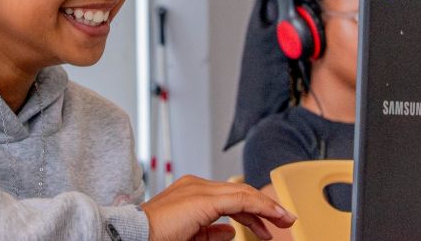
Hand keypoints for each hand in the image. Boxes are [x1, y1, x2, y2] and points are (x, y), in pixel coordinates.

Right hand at [140, 175, 295, 240]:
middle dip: (264, 207)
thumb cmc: (157, 237)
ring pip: (243, 194)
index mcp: (192, 192)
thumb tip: (230, 232)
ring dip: (267, 207)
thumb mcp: (190, 236)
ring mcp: (200, 189)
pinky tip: (273, 216)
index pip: (230, 197)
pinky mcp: (204, 198)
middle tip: (285, 220)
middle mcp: (196, 185)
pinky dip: (260, 207)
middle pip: (239, 193)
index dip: (252, 211)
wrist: (134, 236)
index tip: (268, 224)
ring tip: (285, 220)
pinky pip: (240, 200)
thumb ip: (210, 232)